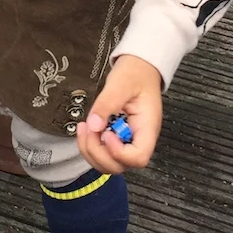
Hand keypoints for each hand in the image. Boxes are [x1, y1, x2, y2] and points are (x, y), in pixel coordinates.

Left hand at [75, 55, 162, 174]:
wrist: (138, 67)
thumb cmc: (136, 73)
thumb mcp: (121, 83)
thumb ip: (107, 103)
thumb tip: (95, 125)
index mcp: (147, 128)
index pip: (138, 157)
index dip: (118, 152)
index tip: (106, 133)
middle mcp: (138, 139)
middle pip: (120, 165)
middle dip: (98, 152)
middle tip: (89, 129)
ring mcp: (127, 140)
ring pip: (108, 163)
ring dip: (91, 150)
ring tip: (85, 127)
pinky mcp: (116, 138)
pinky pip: (103, 152)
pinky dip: (90, 145)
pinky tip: (87, 128)